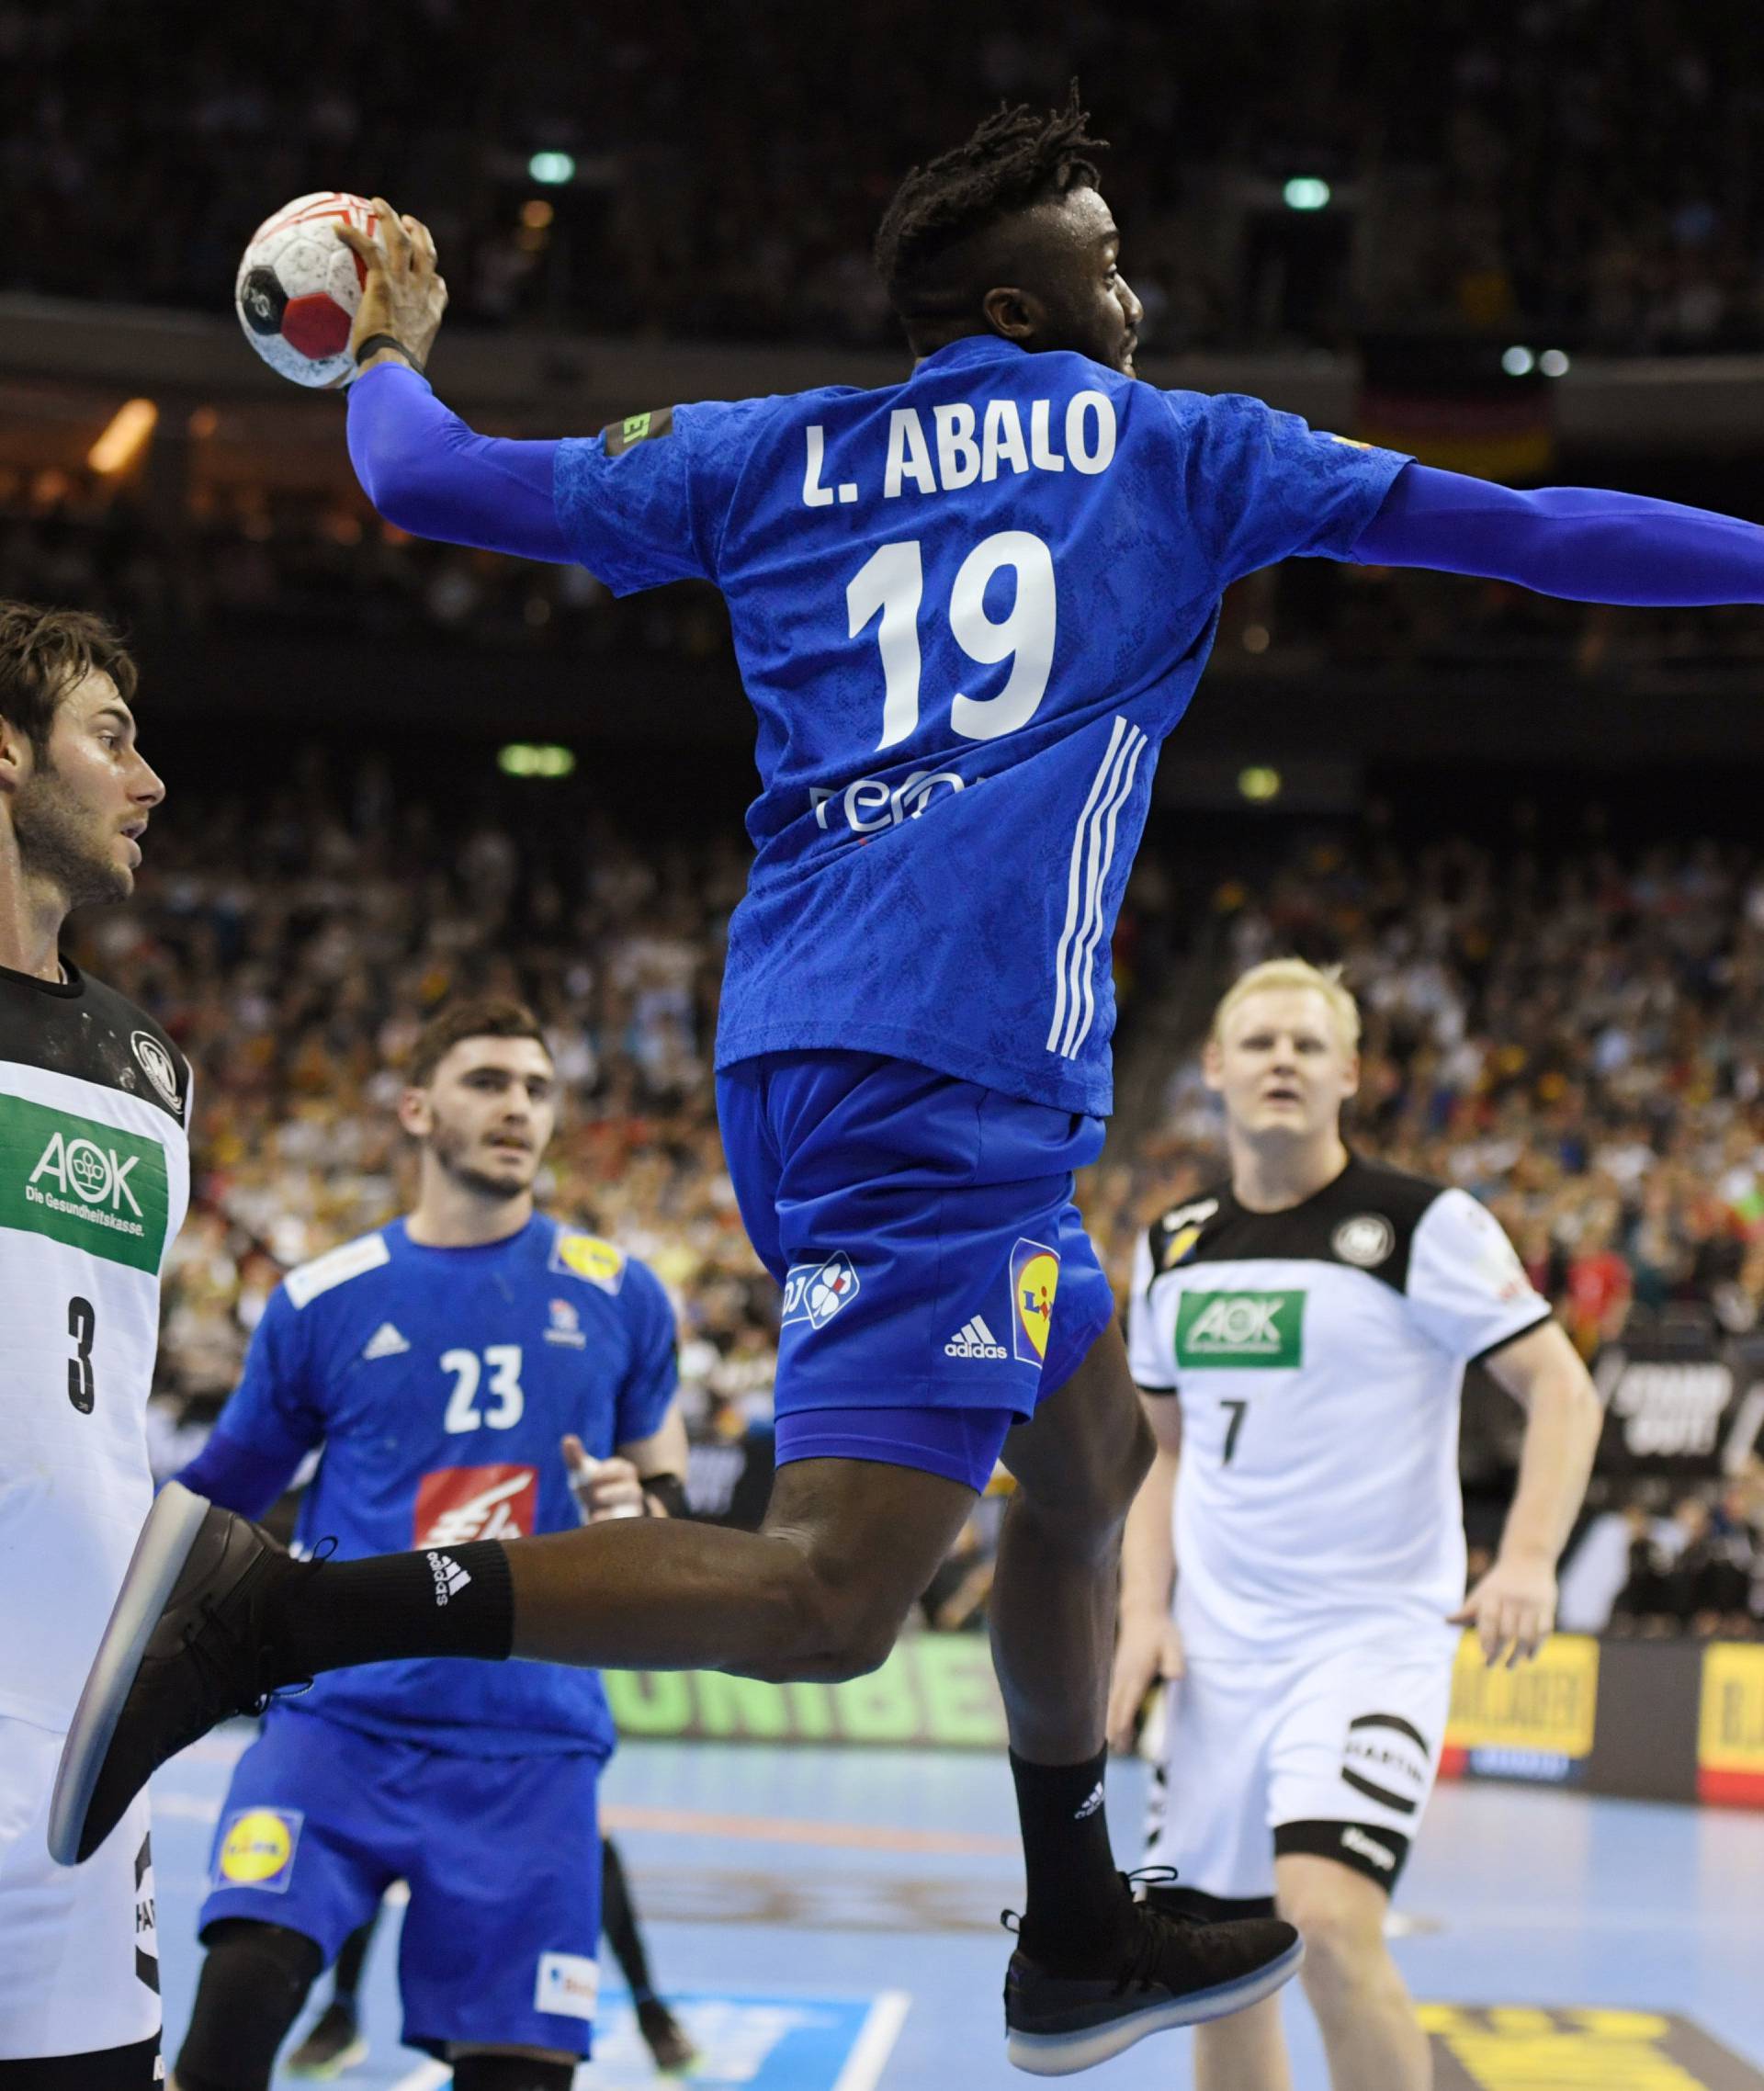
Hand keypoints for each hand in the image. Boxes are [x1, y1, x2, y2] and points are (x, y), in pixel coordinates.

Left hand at [334, 196, 447, 377]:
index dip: (435, 278)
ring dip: (390, 218)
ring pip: (402, 240)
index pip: (439, 289)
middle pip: (427, 254)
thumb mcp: (399, 368)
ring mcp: (405, 284)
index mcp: (430, 314)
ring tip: (378, 203)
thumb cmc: (394, 374)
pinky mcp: (384, 281)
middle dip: (421, 234)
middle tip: (409, 222)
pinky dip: (353, 235)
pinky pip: (368, 248)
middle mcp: (422, 293)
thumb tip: (368, 380)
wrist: (394, 366)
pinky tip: (336, 226)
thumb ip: (389, 360)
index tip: (431, 274)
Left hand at [562, 1435, 644, 1522]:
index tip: (593, 1473)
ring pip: (631, 1512)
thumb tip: (567, 1439)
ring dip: (613, 1515)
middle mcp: (632, 1491)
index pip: (621, 1468)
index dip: (608, 1471)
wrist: (602, 1512)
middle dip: (614, 1493)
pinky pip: (624, 1530)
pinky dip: (610, 1531)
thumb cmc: (593, 1487)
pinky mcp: (626, 1527)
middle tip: (596, 1495)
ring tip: (595, 1518)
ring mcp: (631, 1510)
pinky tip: (593, 1530)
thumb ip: (575, 1458)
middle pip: (630, 1490)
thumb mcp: (583, 1472)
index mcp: (623, 1472)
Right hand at [1106, 1612, 1183, 1752]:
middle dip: (1113, 1729)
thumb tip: (1175, 1676)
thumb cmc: (1160, 1631)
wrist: (1142, 1614)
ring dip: (1109, 1722)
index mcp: (1136, 1673)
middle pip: (1114, 1707)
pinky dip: (1111, 1712)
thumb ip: (1174, 1660)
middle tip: (1115, 1751)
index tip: (1118, 1741)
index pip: (1127, 1702)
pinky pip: (1112, 1697)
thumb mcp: (1172, 1643)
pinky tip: (1113, 1723)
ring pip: (1110, 1703)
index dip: (1122, 1722)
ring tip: (1112, 1745)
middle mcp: (1122, 1676)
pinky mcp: (1117, 1673)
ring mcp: (1117, 1674)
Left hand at [1449, 1551, 1557, 1666]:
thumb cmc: (1500, 1582)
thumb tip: (1446, 1622)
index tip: (1483, 1656)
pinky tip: (1529, 1658)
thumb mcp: (1482, 1591)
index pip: (1489, 1620)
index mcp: (1493, 1594)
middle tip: (1490, 1665)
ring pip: (1526, 1635)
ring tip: (1508, 1665)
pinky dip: (1536, 1647)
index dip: (1486, 1639)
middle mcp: (1512, 1599)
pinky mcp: (1547, 1607)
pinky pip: (1544, 1632)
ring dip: (1517, 1655)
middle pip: (1506, 1632)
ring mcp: (1531, 1604)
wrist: (1528, 1558)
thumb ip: (1468, 1609)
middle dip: (1498, 1652)